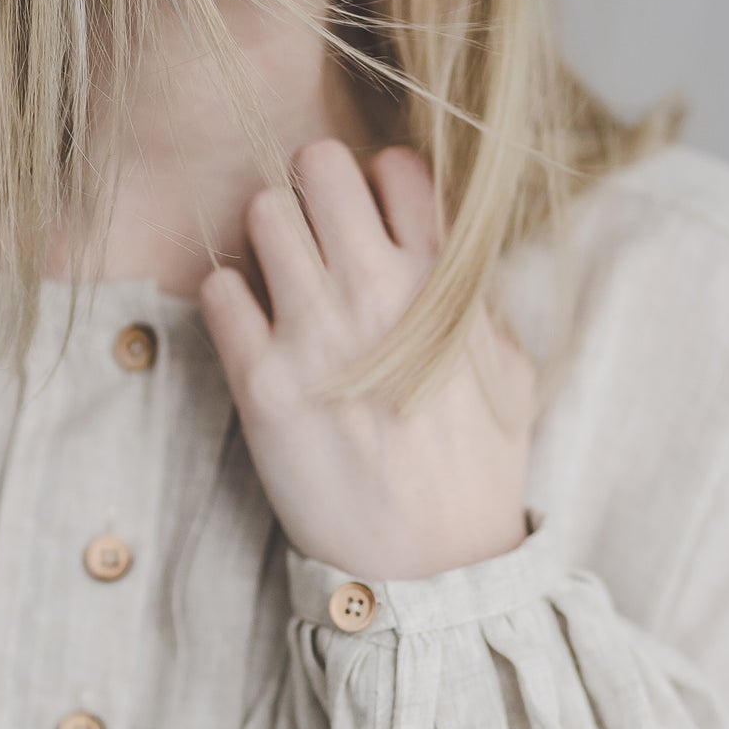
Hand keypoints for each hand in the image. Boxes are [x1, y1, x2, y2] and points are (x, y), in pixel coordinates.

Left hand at [197, 140, 537, 582]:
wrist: (431, 563)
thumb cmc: (476, 470)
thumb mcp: (510, 371)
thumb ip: (478, 297)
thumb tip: (450, 248)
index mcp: (442, 283)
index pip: (397, 166)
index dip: (381, 184)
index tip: (376, 220)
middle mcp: (376, 293)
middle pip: (318, 165)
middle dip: (314, 188)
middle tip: (316, 232)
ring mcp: (314, 334)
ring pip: (261, 213)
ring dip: (267, 237)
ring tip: (282, 279)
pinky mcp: (261, 382)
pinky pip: (219, 291)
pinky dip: (229, 299)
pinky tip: (252, 329)